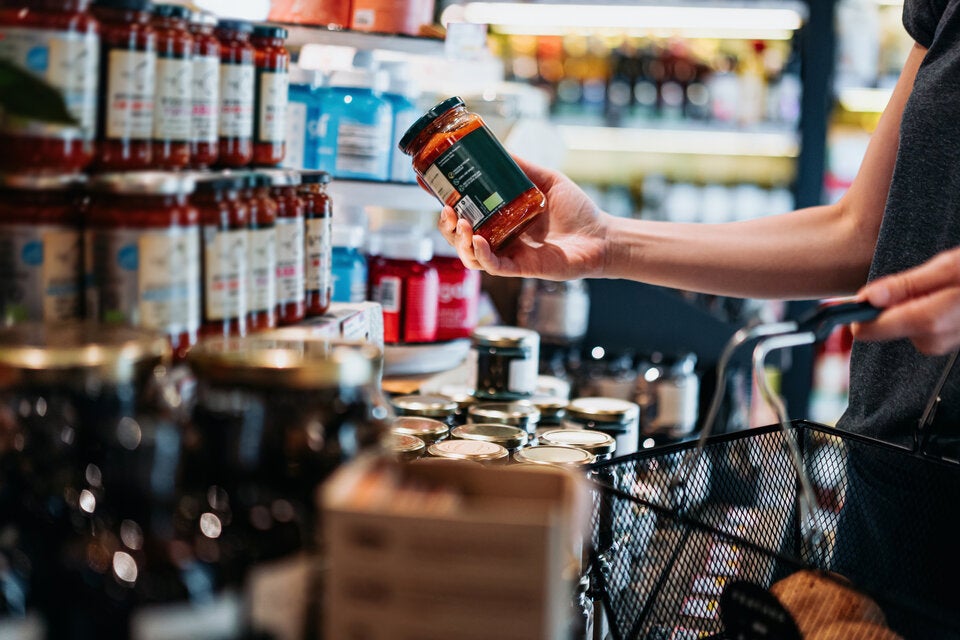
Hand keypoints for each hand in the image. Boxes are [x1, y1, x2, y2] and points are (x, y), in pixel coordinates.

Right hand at [437, 156, 609, 279]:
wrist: (601, 236)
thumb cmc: (577, 211)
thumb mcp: (546, 180)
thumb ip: (523, 167)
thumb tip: (498, 147)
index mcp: (501, 218)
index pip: (464, 212)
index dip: (444, 203)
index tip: (427, 187)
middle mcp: (501, 238)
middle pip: (459, 237)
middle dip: (446, 225)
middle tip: (445, 210)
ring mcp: (509, 254)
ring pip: (469, 254)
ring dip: (458, 240)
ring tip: (459, 223)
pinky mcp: (521, 267)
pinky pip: (492, 265)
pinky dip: (480, 254)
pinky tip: (476, 239)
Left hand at [854, 247, 959, 354]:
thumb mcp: (946, 267)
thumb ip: (906, 284)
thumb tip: (868, 298)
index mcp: (931, 319)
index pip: (875, 329)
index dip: (861, 316)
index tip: (854, 304)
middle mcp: (938, 339)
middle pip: (893, 328)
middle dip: (895, 307)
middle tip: (918, 284)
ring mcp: (948, 343)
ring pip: (911, 329)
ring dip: (915, 308)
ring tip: (941, 288)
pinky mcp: (953, 342)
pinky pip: (929, 330)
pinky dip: (929, 314)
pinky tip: (948, 300)